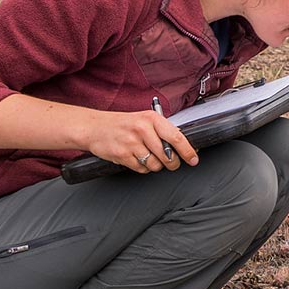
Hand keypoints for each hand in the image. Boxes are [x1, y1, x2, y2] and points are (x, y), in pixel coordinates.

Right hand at [78, 108, 197, 173]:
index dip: (188, 151)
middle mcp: (142, 130)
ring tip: (147, 156)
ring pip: (155, 165)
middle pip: (168, 156)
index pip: (177, 137)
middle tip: (171, 162)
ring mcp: (132, 143)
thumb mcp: (144, 120)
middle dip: (172, 163)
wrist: (94, 127)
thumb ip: (162, 130)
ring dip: (155, 165)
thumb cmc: (122, 124)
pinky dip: (142, 168)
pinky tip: (136, 158)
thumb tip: (184, 145)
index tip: (193, 159)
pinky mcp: (122, 155)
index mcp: (152, 119)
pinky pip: (141, 169)